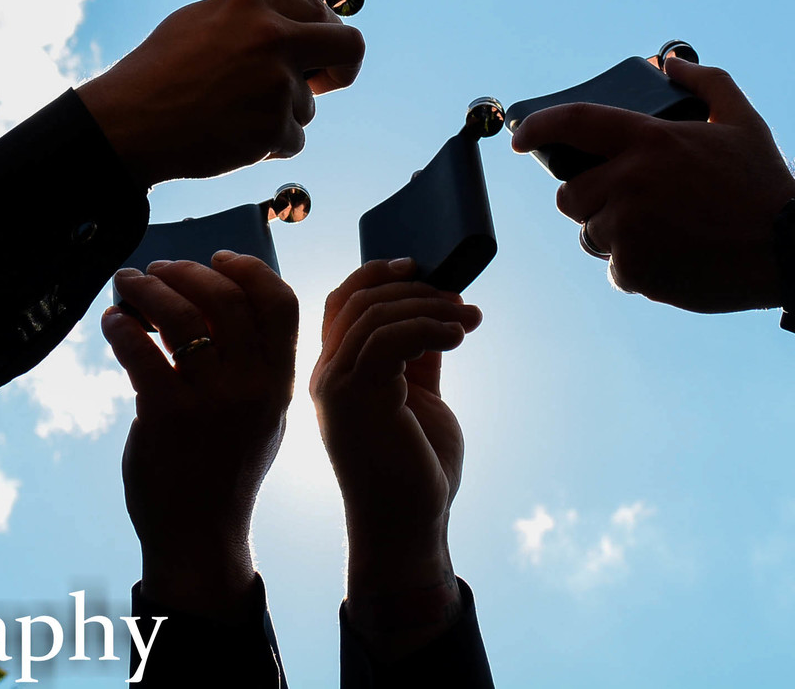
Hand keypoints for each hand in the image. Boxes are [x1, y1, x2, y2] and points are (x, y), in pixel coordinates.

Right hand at [78, 0, 362, 187]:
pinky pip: (292, 139)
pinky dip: (268, 145)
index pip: (317, 9)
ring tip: (230, 115)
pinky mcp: (274, 125)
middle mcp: (272, 36)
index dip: (324, 32)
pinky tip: (231, 137)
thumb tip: (301, 27)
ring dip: (281, 116)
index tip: (320, 51)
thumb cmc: (158, 71)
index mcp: (252, 2)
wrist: (129, 121)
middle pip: (350, 46)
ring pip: (308, 104)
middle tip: (329, 82)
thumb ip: (253, 18)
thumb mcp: (200, 20)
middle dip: (344, 67)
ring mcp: (276, 82)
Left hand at [103, 254, 299, 616]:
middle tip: (158, 270)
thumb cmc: (225, 470)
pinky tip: (113, 322)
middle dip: (185, 272)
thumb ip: (252, 365)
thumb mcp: (262, 417)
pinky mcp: (166, 416)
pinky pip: (140, 349)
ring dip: (147, 290)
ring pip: (179, 315)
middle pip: (225, 298)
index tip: (216, 257)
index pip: (280, 303)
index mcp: (281, 383)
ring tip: (127, 286)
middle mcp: (253, 388)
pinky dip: (121, 325)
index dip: (248, 269)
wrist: (200, 537)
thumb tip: (214, 299)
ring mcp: (211, 402)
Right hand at [311, 260, 480, 655]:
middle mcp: (326, 376)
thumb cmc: (417, 470)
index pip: (341, 302)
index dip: (375, 274)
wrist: (409, 529)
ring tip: (468, 320)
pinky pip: (389, 339)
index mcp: (336, 373)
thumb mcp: (420, 398)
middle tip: (458, 297)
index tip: (419, 266)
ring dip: (429, 307)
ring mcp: (337, 387)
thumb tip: (439, 306)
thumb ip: (420, 355)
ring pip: (374, 315)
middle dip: (412, 287)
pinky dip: (428, 327)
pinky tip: (459, 336)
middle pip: (357, 300)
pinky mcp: (357, 399)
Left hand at [512, 56, 794, 311]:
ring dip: (615, 234)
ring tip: (662, 231)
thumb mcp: (741, 118)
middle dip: (591, 198)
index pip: (573, 124)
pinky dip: (638, 267)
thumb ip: (703, 82)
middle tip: (629, 202)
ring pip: (592, 234)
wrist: (793, 250)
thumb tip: (668, 62)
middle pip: (570, 195)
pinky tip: (675, 258)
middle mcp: (630, 182)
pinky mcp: (637, 270)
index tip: (519, 139)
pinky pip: (616, 269)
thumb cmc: (765, 181)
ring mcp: (630, 229)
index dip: (538, 127)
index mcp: (649, 140)